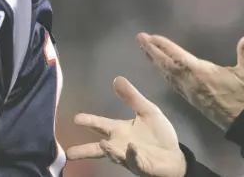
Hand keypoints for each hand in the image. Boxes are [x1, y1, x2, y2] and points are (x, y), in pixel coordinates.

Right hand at [66, 76, 186, 176]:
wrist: (174, 154)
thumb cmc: (158, 133)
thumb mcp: (147, 110)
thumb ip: (131, 97)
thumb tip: (117, 79)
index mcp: (121, 131)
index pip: (101, 125)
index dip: (89, 121)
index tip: (75, 118)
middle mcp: (120, 145)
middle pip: (99, 148)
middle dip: (85, 150)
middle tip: (69, 152)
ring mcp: (129, 157)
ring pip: (115, 155)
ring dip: (110, 150)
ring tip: (103, 144)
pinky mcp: (142, 165)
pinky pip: (135, 160)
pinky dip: (132, 155)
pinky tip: (131, 148)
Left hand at [137, 33, 243, 130]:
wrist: (243, 120)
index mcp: (202, 73)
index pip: (179, 57)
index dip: (165, 47)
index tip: (152, 37)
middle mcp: (190, 82)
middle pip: (167, 64)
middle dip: (152, 50)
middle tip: (140, 38)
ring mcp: (188, 90)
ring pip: (166, 74)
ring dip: (154, 60)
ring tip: (143, 48)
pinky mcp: (189, 97)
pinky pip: (171, 81)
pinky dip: (162, 71)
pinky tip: (158, 66)